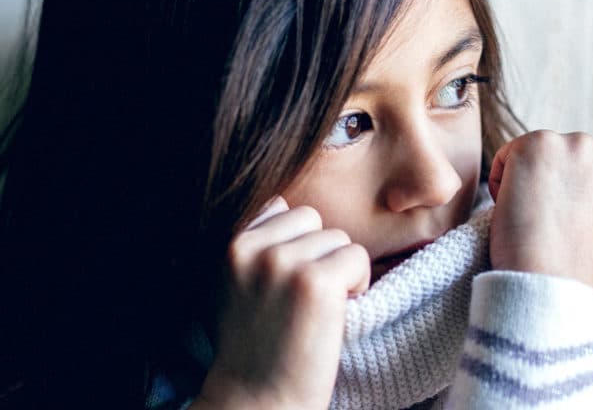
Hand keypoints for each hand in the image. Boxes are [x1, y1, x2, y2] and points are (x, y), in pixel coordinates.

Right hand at [191, 197, 369, 409]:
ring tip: (316, 309)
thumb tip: (286, 204)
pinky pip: (357, 258)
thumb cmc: (255, 345)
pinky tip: (334, 314)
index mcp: (232, 245)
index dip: (295, 242)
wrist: (258, 401)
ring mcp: (284, 263)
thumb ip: (258, 244)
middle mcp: (254, 248)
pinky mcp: (316, 282)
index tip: (287, 281)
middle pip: (312, 219)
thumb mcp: (237, 283)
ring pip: (337, 238)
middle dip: (317, 253)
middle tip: (304, 297)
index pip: (280, 207)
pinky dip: (358, 284)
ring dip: (338, 270)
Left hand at [488, 130, 592, 290]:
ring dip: (528, 180)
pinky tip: (509, 207)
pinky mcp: (538, 144)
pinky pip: (508, 156)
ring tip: (526, 216)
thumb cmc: (581, 275)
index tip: (559, 222)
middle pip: (566, 159)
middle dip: (551, 182)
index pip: (592, 174)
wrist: (548, 278)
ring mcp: (573, 145)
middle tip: (539, 219)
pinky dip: (502, 181)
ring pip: (538, 156)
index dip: (571, 199)